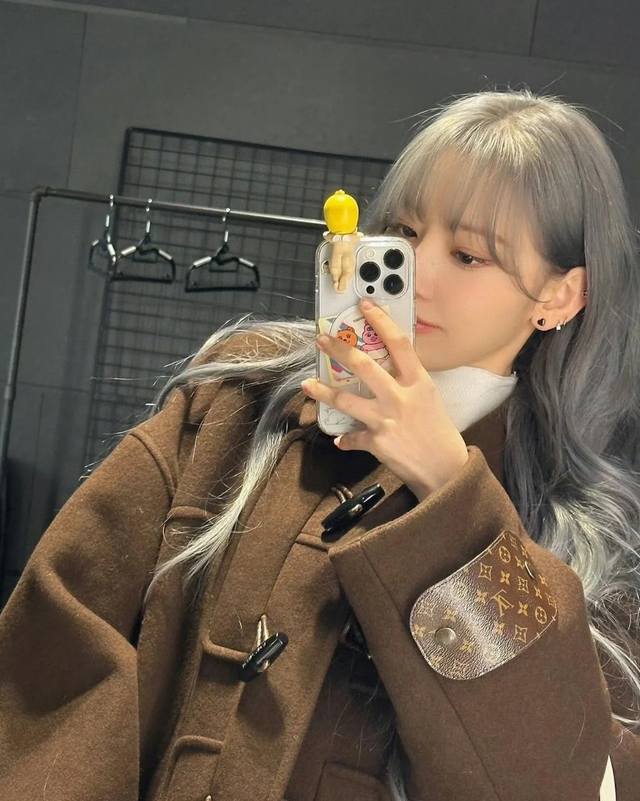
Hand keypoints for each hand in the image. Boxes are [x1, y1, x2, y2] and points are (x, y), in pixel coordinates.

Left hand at [301, 299, 469, 500]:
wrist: (445, 470)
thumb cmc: (438, 431)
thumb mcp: (428, 398)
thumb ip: (407, 382)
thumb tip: (383, 368)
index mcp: (418, 381)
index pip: (399, 343)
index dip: (380, 321)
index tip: (364, 306)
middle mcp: (401, 396)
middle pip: (364, 365)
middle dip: (339, 349)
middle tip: (322, 339)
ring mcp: (386, 419)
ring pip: (346, 400)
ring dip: (323, 392)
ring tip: (307, 384)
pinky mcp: (376, 442)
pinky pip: (351, 437)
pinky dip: (345, 439)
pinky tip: (340, 439)